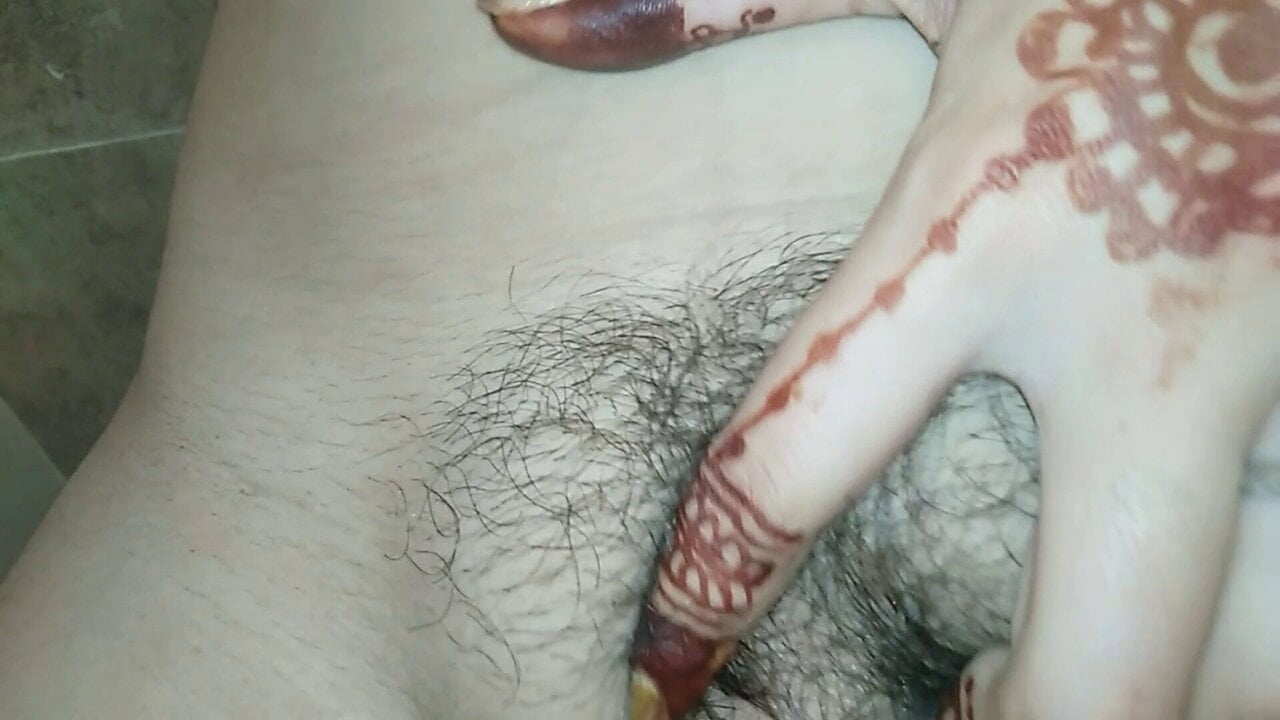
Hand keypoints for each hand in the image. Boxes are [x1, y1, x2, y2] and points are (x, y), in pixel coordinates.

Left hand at [480, 1, 1279, 717]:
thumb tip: (511, 14)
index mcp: (985, 229)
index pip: (800, 460)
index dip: (711, 594)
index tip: (659, 682)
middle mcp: (1147, 332)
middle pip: (1099, 662)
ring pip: (1233, 654)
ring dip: (1126, 694)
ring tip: (1028, 676)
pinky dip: (1240, 620)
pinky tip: (1176, 584)